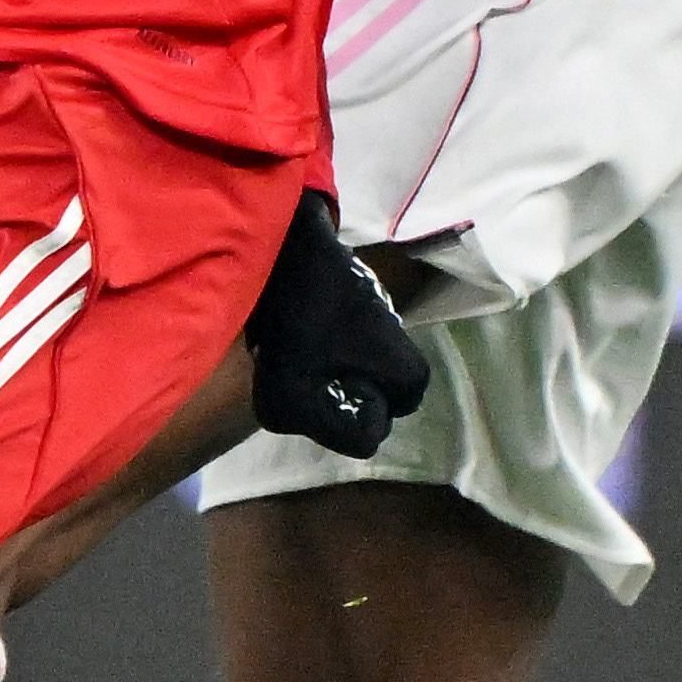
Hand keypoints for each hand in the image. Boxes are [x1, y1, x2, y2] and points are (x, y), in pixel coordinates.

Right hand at [244, 188, 430, 458]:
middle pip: (353, 420)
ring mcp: (272, 392)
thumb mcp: (392, 347)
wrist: (286, 243)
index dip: (378, 397)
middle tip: (353, 343)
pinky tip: (332, 330)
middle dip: (367, 385)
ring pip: (343, 400)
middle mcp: (275, 414)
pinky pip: (327, 382)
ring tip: (343, 332)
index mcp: (291, 414)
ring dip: (355, 371)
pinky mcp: (276, 370)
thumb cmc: (332, 294)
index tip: (361, 357)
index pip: (365, 438)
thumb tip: (399, 398)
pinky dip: (338, 361)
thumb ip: (409, 390)